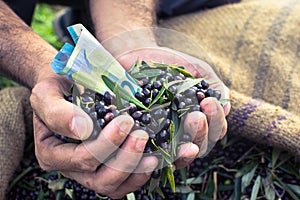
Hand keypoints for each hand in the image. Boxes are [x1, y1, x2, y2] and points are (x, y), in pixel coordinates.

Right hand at [30, 76, 157, 197]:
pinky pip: (122, 185)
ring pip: (111, 186)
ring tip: (149, 147)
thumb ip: (57, 110)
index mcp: (51, 152)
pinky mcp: (105, 170)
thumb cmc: (58, 88)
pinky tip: (151, 158)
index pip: (78, 158)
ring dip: (133, 168)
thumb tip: (82, 129)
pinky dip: (138, 175)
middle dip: (123, 158)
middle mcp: (69, 167)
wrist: (67, 86)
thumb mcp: (47, 93)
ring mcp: (88, 171)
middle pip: (97, 178)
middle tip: (140, 133)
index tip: (124, 121)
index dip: (104, 145)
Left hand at [115, 47, 229, 168]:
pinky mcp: (142, 138)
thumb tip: (227, 109)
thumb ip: (214, 85)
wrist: (137, 56)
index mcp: (198, 119)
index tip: (208, 102)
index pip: (215, 130)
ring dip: (187, 145)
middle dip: (202, 132)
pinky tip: (162, 141)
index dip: (216, 121)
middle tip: (196, 115)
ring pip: (180, 154)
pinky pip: (152, 152)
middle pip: (200, 146)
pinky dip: (159, 151)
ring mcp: (162, 138)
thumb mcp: (196, 69)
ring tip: (187, 121)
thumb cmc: (169, 63)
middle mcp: (182, 132)